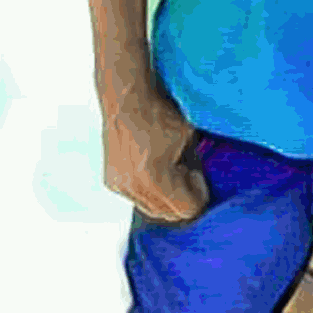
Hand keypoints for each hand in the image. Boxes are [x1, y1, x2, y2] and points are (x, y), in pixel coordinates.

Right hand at [101, 85, 209, 224]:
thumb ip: (195, 166)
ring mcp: (119, 185)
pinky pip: (137, 199)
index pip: (186, 209)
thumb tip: (200, 182)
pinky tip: (154, 168)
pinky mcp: (112, 181)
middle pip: (168, 214)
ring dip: (166, 196)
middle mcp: (132, 186)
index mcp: (154, 176)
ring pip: (152, 209)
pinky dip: (149, 190)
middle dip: (182, 197)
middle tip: (186, 172)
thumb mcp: (188, 139)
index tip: (197, 175)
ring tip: (170, 168)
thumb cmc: (158, 112)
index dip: (198, 194)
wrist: (127, 97)